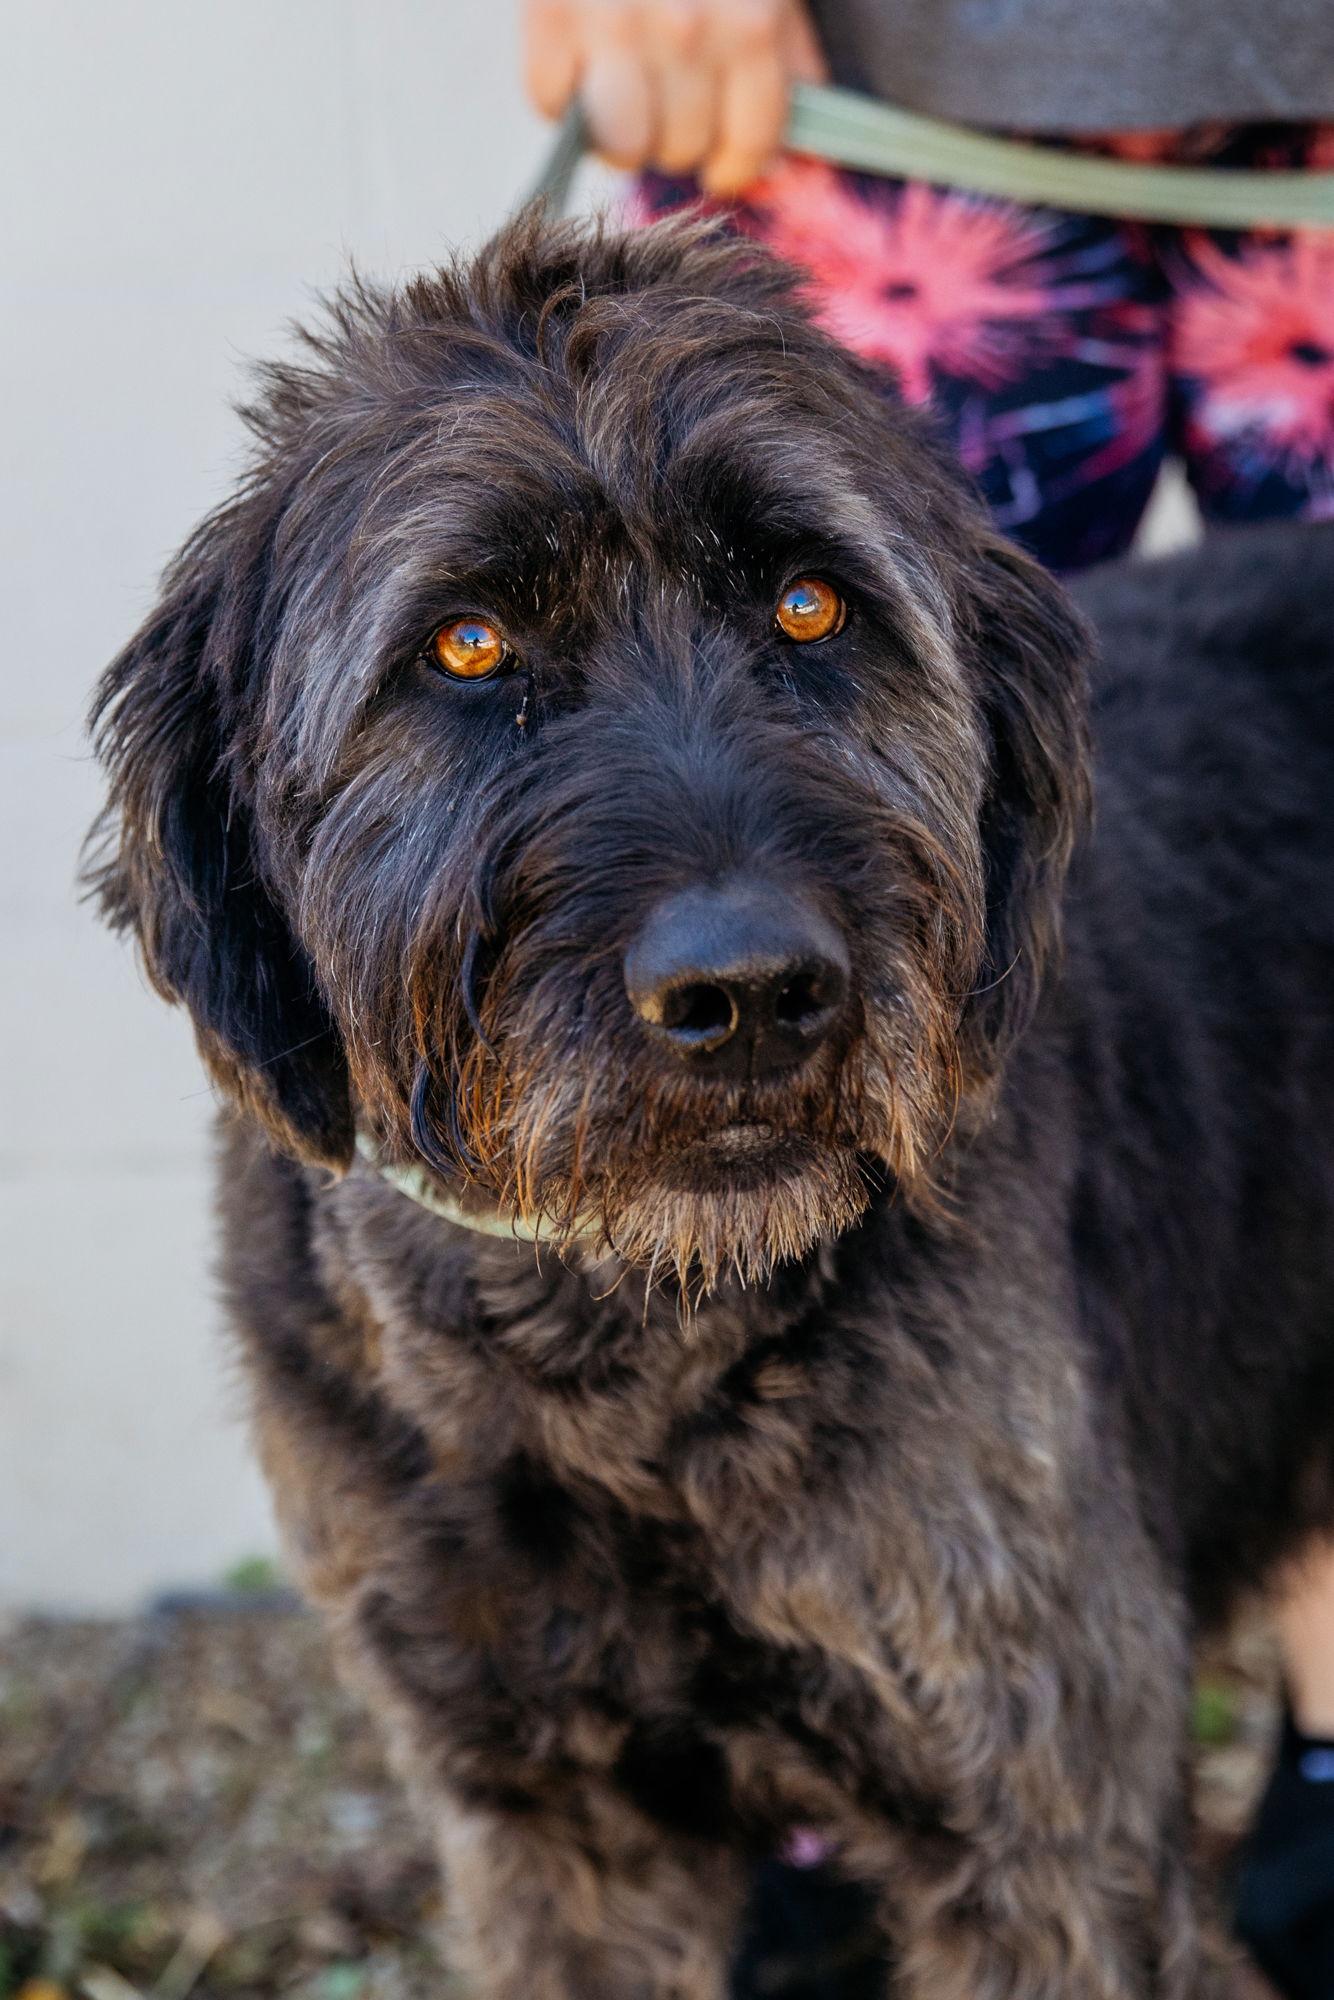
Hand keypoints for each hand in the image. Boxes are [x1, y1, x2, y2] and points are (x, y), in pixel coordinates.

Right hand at [522, 0, 826, 194]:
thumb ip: (789, 56)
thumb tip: (795, 153)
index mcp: (750, 21)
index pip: (749, 144)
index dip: (736, 164)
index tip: (723, 163)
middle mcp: (686, 29)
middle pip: (681, 148)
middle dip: (678, 135)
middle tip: (668, 99)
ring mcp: (612, 22)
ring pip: (619, 145)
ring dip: (621, 131)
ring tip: (624, 93)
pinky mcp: (548, 11)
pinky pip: (552, 103)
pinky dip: (560, 94)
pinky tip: (576, 60)